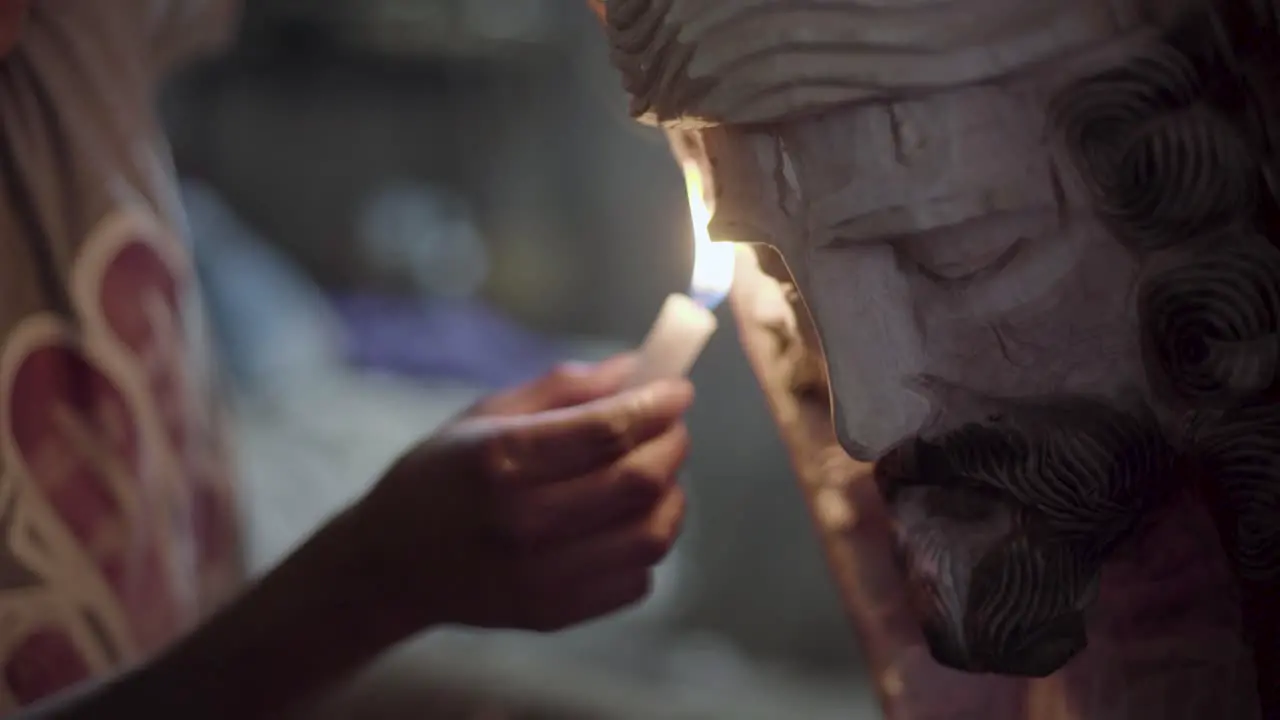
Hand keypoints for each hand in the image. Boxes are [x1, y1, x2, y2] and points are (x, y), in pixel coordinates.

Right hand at [355, 354, 693, 633]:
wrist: (390, 566)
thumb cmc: (441, 476)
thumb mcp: (485, 414)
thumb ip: (564, 389)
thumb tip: (638, 368)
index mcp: (502, 459)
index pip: (609, 430)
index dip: (657, 405)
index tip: (677, 389)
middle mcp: (524, 521)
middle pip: (639, 482)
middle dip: (672, 445)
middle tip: (671, 429)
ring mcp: (540, 577)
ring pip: (651, 535)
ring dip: (670, 497)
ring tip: (655, 476)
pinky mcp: (554, 614)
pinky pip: (638, 579)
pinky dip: (646, 544)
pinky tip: (624, 523)